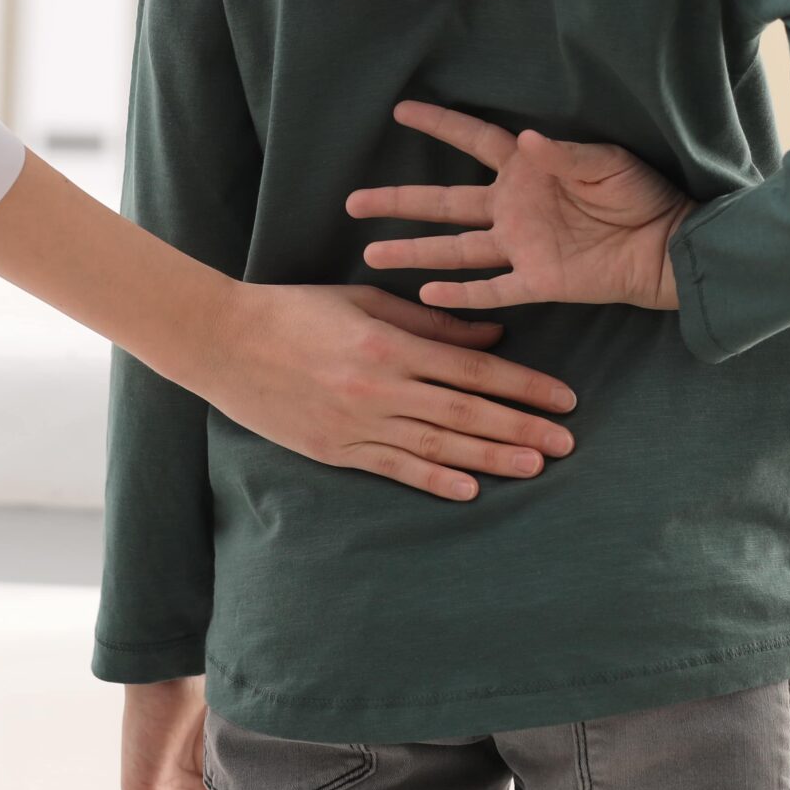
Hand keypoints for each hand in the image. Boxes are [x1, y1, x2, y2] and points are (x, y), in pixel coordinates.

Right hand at [192, 281, 579, 499]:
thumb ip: (430, 324)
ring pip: (437, 447)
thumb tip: (492, 340)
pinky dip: (433, 481)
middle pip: (465, 414)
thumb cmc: (295, 310)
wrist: (221, 342)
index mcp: (389, 345)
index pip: (473, 371)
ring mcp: (355, 424)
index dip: (524, 386)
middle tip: (568, 442)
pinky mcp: (333, 450)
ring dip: (491, 458)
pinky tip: (470, 489)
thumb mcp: (366, 300)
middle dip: (522, 428)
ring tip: (535, 467)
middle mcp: (378, 388)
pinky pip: (393, 469)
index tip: (564, 398)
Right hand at [346, 102, 697, 311]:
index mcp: (527, 169)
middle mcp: (513, 207)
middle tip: (355, 200)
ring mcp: (520, 246)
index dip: (439, 124)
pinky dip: (460, 296)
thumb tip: (524, 137)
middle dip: (399, 198)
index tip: (401, 110)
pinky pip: (491, 291)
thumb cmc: (641, 195)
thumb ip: (563, 154)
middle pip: (444, 200)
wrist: (668, 245)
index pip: (473, 139)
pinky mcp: (537, 281)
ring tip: (371, 252)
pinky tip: (425, 294)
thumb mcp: (604, 164)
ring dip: (414, 250)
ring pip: (454, 249)